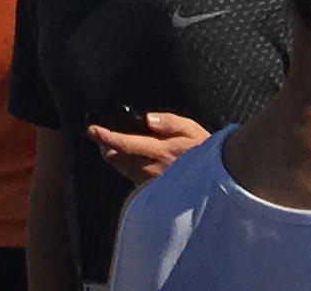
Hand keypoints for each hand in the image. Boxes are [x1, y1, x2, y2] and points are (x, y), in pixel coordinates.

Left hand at [88, 113, 209, 184]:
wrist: (218, 178)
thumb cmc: (205, 149)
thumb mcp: (191, 128)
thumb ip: (169, 122)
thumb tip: (147, 119)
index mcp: (158, 151)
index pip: (123, 144)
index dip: (105, 136)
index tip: (92, 128)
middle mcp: (151, 169)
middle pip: (116, 159)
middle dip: (106, 146)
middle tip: (101, 134)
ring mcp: (151, 183)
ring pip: (122, 169)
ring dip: (113, 157)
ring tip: (112, 145)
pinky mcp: (153, 192)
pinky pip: (131, 177)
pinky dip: (125, 167)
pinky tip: (130, 159)